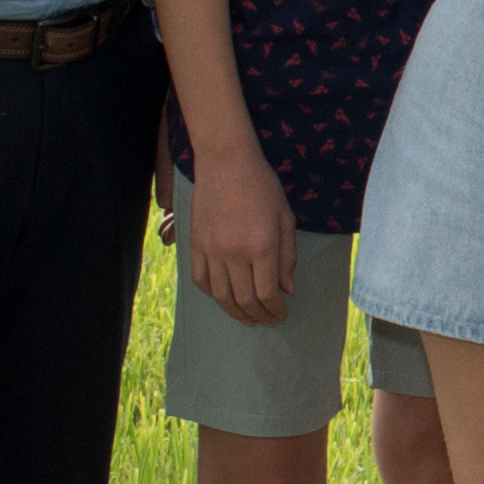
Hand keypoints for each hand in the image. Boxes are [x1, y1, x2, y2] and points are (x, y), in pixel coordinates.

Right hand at [186, 146, 298, 327]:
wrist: (226, 162)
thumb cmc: (262, 186)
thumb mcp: (285, 218)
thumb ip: (287, 256)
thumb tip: (287, 289)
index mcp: (262, 246)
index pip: (268, 292)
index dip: (275, 309)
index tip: (282, 314)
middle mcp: (234, 252)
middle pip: (244, 300)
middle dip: (258, 316)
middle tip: (267, 321)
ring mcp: (211, 249)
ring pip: (220, 294)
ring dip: (234, 311)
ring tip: (247, 318)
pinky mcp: (196, 243)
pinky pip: (200, 278)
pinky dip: (211, 293)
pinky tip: (222, 297)